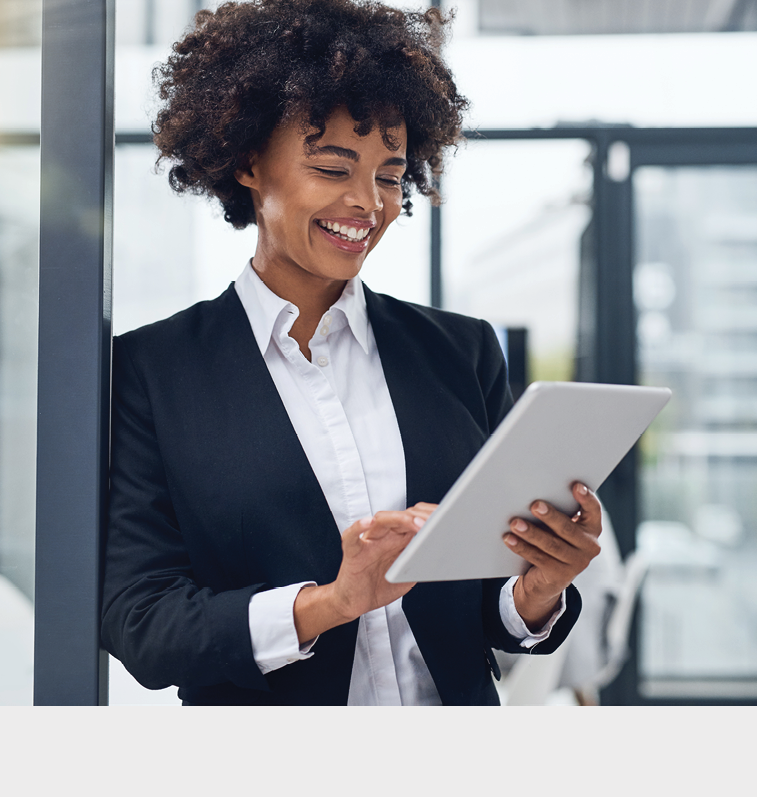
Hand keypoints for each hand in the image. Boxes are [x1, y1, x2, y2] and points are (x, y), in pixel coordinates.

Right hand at [293, 503, 435, 641]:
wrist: (354, 602)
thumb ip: (419, 564)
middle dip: (419, 516)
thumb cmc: (378, 587)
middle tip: (435, 520)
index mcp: (398, 540)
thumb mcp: (407, 577)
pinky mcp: (353, 552)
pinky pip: (352, 536)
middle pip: (401, 516)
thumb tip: (440, 555)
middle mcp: (384, 537)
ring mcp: (368, 542)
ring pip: (381, 520)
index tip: (446, 518)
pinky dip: (358, 527)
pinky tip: (368, 522)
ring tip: (415, 522)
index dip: (429, 517)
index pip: (414, 520)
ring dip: (399, 519)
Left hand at [504, 483, 601, 631]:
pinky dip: (522, 547)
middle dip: (550, 516)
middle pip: (568, 529)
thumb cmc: (554, 540)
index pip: (593, 510)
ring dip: (531, 533)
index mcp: (591, 528)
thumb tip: (533, 492)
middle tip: (535, 505)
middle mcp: (589, 546)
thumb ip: (558, 511)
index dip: (586, 498)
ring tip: (515, 523)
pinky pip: (538, 558)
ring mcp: (577, 563)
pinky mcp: (560, 575)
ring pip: (551, 545)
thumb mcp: (560, 526)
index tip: (576, 486)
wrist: (549, 578)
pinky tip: (509, 539)